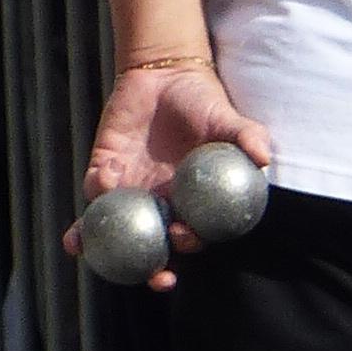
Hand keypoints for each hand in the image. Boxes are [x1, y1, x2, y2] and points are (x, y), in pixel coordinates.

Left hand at [71, 59, 273, 291]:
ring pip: (112, 228)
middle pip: (148, 248)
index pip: (187, 236)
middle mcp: (156, 206)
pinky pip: (95, 190)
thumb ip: (247, 138)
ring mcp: (128, 192)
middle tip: (152, 274)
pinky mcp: (103, 170)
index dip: (187, 244)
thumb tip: (264, 159)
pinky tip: (106, 177)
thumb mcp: (228, 120)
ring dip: (97, 242)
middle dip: (147, 269)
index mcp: (187, 204)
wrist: (166, 75)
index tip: (186, 237)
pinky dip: (97, 187)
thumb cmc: (203, 103)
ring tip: (87, 246)